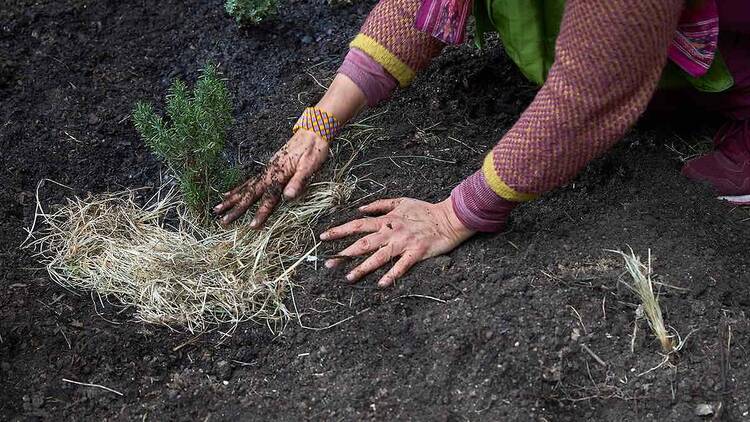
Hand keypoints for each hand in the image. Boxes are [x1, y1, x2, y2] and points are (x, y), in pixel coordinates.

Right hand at [214, 129, 327, 226]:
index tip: (252, 226)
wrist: (312, 132)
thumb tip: (288, 197)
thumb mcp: (310, 166)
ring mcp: (267, 170)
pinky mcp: (268, 168)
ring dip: (232, 199)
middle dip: (236, 208)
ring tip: (217, 208)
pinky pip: (250, 181)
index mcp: (279, 175)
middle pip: (249, 194)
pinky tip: (230, 193)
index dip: (261, 213)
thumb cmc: (313, 150)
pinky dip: (239, 188)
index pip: (268, 198)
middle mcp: (269, 173)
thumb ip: (299, 181)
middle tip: (223, 221)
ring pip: (246, 188)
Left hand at [320, 197, 474, 286]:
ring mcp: (403, 243)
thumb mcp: (400, 201)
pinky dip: (391, 275)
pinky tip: (381, 284)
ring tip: (348, 278)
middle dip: (344, 253)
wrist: (448, 217)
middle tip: (328, 263)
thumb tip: (361, 209)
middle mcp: (391, 232)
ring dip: (363, 268)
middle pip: (363, 243)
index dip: (340, 230)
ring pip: (379, 257)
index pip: (357, 225)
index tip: (323, 237)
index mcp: (386, 220)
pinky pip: (401, 266)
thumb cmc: (424, 210)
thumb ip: (380, 205)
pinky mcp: (416, 253)